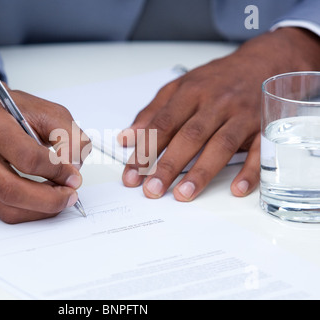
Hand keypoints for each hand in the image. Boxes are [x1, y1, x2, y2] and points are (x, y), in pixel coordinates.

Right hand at [0, 63, 90, 222]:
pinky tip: (42, 199)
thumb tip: (73, 168)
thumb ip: (68, 136)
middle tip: (70, 196)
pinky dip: (27, 210)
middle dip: (49, 200)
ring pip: (5, 208)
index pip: (27, 157)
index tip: (74, 177)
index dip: (56, 171)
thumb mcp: (46, 110)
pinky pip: (0, 210)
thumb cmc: (9, 111)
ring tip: (59, 199)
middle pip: (11, 190)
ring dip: (40, 210)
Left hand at [119, 27, 319, 200]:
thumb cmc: (217, 79)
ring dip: (201, 172)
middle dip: (169, 165)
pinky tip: (237, 189)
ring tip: (183, 194)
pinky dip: (250, 171)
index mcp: (191, 92)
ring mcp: (242, 114)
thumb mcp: (181, 86)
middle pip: (189, 136)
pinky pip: (258, 150)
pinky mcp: (264, 125)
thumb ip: (153, 112)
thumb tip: (126, 137)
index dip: (145, 150)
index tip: (131, 175)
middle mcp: (216, 103)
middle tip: (152, 189)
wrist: (263, 61)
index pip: (163, 124)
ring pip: (221, 145)